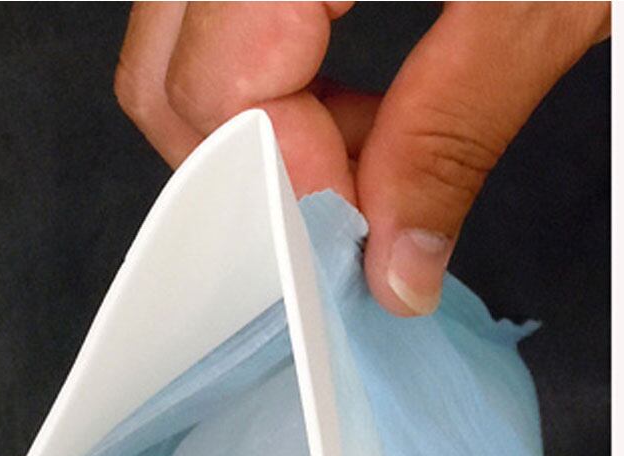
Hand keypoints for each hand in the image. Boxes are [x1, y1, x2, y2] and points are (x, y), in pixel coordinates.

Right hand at [115, 1, 608, 316]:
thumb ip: (454, 133)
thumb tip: (396, 263)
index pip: (218, 88)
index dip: (289, 186)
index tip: (358, 244)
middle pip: (169, 76)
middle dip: (261, 167)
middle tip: (360, 199)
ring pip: (180, 50)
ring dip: (266, 130)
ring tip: (372, 140)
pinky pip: (216, 18)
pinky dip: (275, 78)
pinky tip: (355, 90)